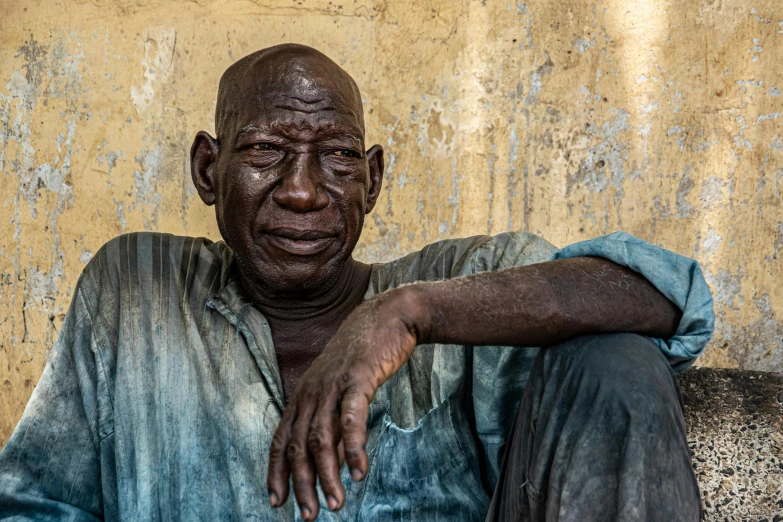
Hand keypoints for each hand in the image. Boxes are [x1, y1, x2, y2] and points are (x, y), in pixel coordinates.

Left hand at [266, 286, 426, 519]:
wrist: (388, 316)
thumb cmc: (365, 356)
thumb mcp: (341, 390)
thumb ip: (334, 424)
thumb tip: (334, 463)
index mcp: (304, 395)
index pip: (281, 440)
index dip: (276, 472)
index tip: (277, 502)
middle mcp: (311, 392)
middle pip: (298, 446)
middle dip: (301, 485)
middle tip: (309, 516)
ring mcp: (333, 385)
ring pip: (321, 438)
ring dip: (327, 475)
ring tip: (336, 504)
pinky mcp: (357, 379)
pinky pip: (351, 419)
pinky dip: (353, 448)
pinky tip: (359, 472)